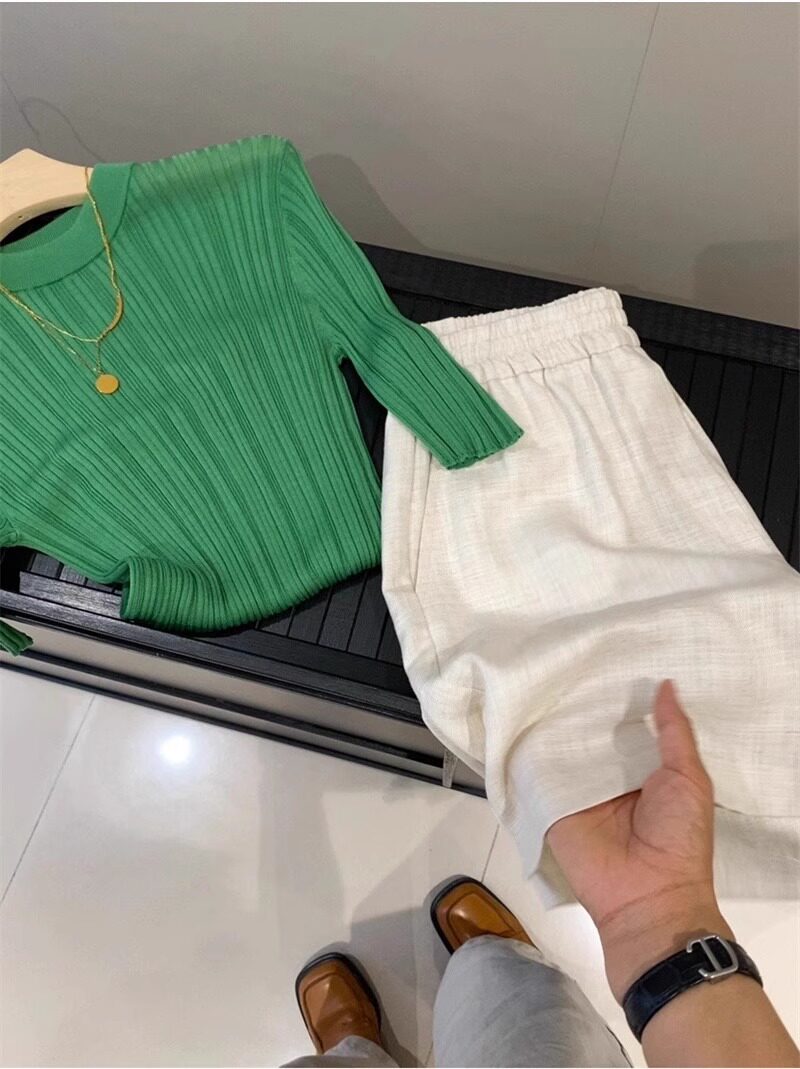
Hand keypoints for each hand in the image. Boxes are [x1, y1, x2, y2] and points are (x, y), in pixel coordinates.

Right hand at [546, 679, 731, 999]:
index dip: (615, 695)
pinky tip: (516, 718)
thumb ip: (674, 732)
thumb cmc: (679, 839)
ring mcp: (577, 791)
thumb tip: (666, 684)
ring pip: (560, 748)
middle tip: (562, 659)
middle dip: (579, 704)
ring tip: (537, 678)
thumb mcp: (689, 777)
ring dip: (552, 723)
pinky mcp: (552, 806)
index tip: (602, 656)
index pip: (622, 724)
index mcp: (642, 769)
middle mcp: (607, 777)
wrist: (649, 898)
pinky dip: (526, 752)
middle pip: (587, 732)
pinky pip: (536, 775)